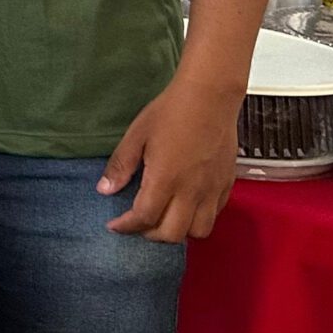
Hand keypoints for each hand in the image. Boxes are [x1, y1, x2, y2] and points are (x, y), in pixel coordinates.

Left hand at [102, 77, 239, 241]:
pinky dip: (199, 218)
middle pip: (172, 234)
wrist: (209, 97)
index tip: (115, 225)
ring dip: (179, 231)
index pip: (144, 218)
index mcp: (166, 179)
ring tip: (164, 218)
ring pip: (199, 231)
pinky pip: (215, 214)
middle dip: (151, 235)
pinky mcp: (227, 184)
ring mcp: (212, 190)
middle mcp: (191, 191)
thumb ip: (121, 165)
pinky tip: (185, 205)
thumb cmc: (171, 111)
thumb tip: (105, 189)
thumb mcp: (136, 135)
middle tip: (137, 224)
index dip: (126, 226)